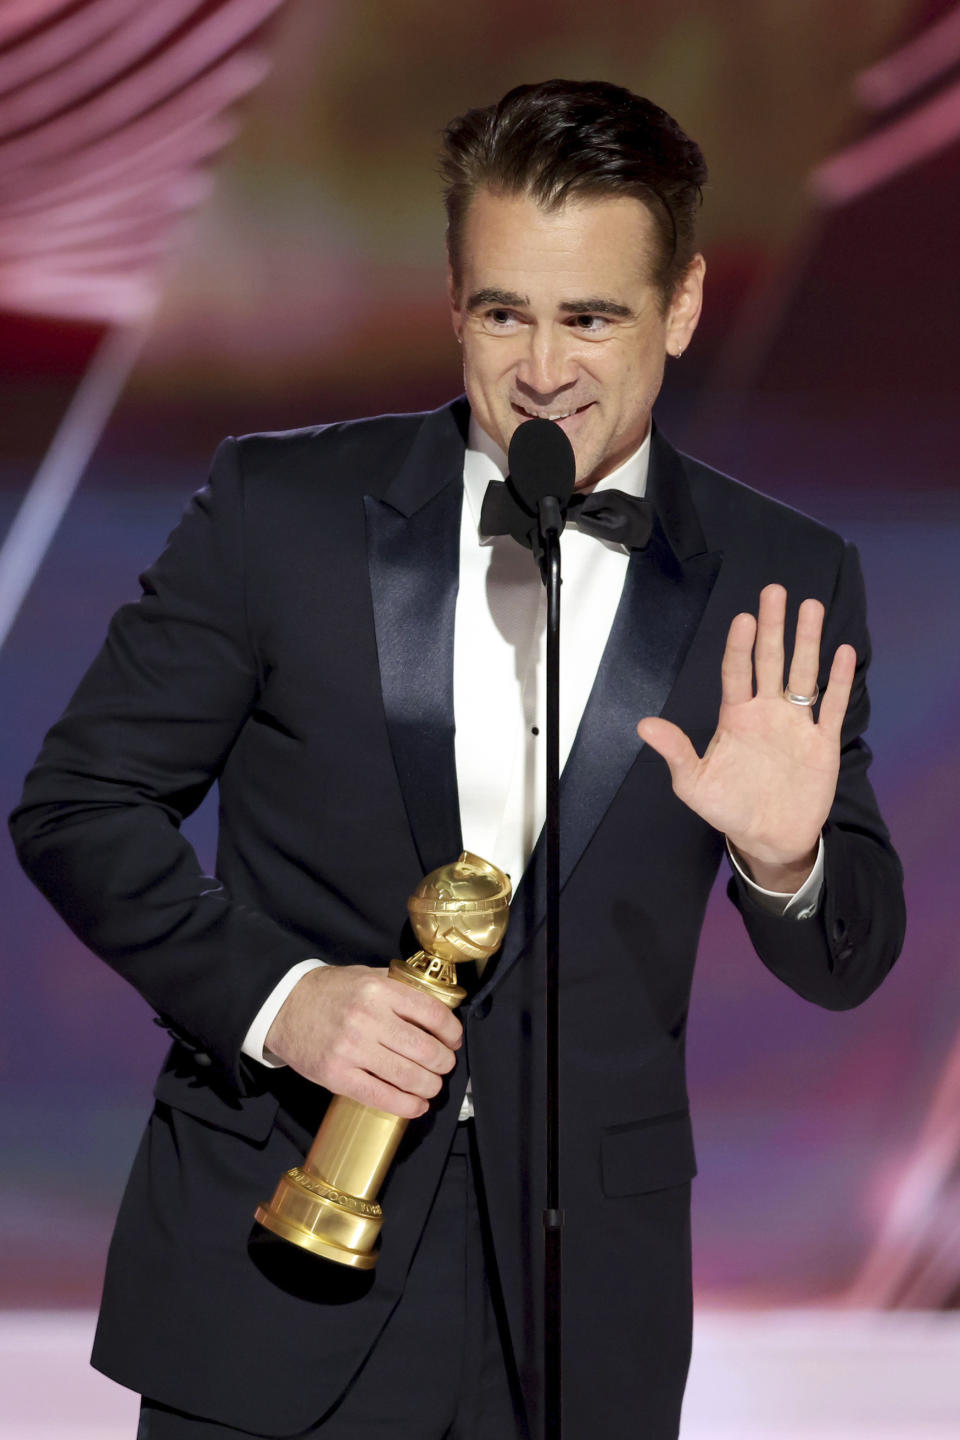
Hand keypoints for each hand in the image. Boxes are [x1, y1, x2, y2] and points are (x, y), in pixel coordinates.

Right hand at [264, 965, 462, 1118]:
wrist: (283, 1006)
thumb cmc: (330, 991)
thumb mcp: (366, 976)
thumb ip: (399, 989)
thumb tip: (436, 1010)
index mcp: (380, 991)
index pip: (432, 1014)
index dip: (452, 1032)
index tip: (454, 1040)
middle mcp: (368, 1019)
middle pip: (425, 1050)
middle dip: (444, 1063)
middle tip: (445, 1065)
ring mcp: (352, 1049)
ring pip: (408, 1077)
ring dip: (430, 1086)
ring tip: (432, 1085)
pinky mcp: (337, 1076)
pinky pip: (381, 1097)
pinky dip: (406, 1106)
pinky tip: (416, 1105)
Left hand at [636, 584, 855, 888]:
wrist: (768, 838)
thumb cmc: (729, 808)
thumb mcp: (694, 783)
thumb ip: (676, 752)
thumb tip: (644, 724)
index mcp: (736, 717)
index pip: (736, 672)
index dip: (739, 646)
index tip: (743, 617)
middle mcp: (767, 712)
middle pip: (771, 661)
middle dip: (773, 627)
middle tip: (775, 591)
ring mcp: (796, 724)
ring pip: (803, 675)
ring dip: (808, 642)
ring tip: (811, 607)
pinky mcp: (822, 743)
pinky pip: (832, 707)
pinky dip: (838, 681)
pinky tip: (842, 652)